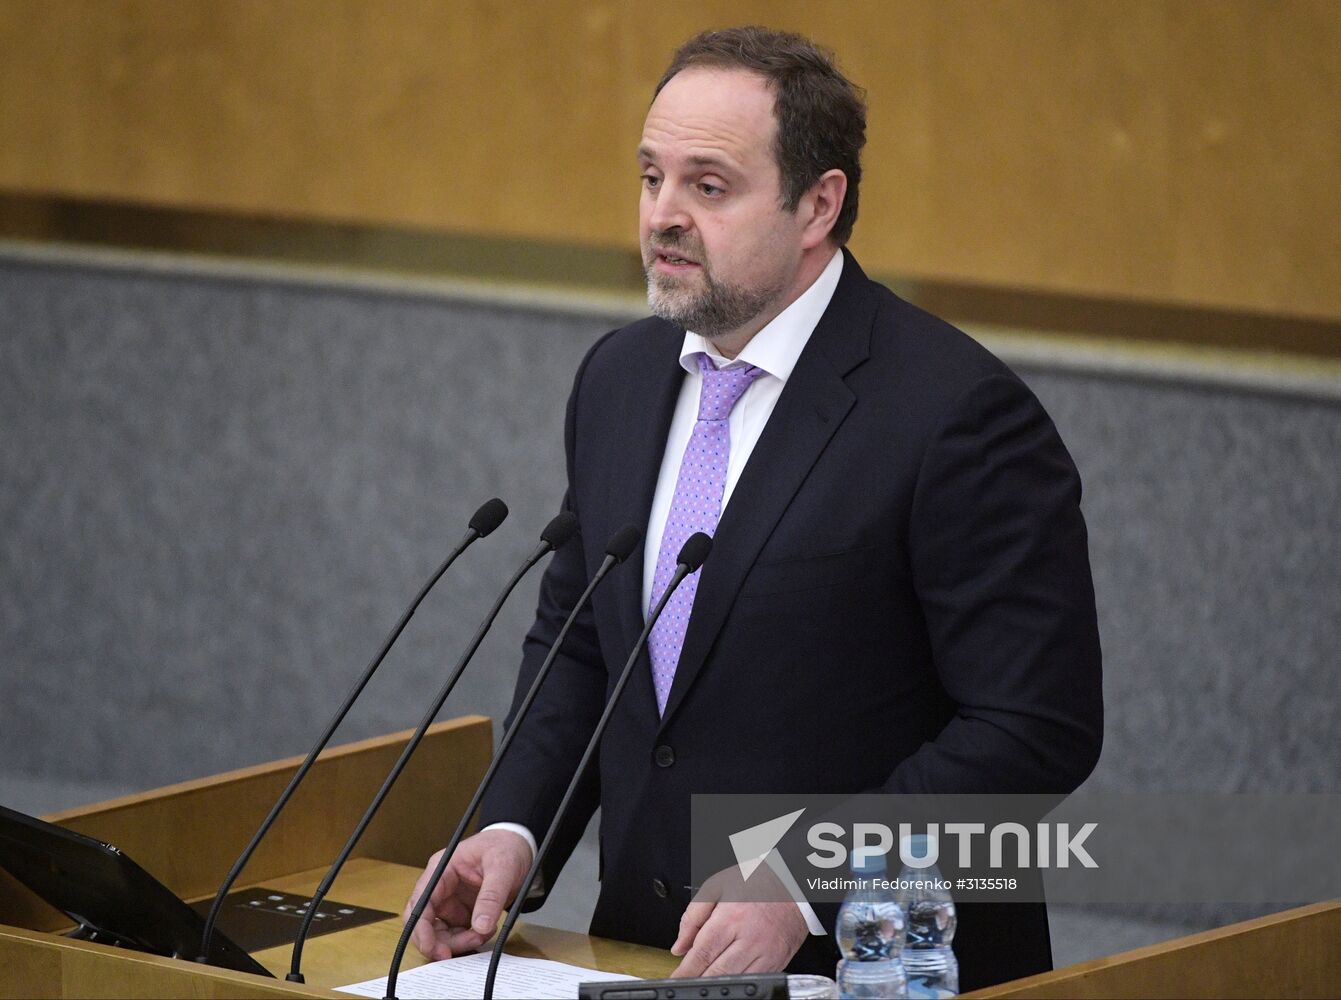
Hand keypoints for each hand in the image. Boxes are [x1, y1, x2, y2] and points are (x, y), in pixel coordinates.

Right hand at [403, 828, 532, 960]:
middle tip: (456, 952)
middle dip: (438, 941)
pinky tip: (485, 931)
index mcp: (441, 869)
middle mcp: (440, 886)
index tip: (431, 948)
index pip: (420, 902)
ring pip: (440, 932)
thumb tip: (481, 926)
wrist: (519, 846)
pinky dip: (468, 939)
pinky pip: (456, 933)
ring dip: (457, 942)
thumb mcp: (502, 867)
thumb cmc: (505, 847)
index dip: (421, 928)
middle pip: (425, 922)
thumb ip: (491, 896)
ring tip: (482, 935)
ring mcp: (450, 900)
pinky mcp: (461, 911)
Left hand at [670, 862, 808, 976]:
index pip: (701, 953)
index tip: (676, 977)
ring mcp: (764, 953)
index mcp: (730, 918)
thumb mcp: (717, 886)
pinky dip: (737, 983)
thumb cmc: (755, 881)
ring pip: (734, 980)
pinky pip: (753, 981)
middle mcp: (748, 938)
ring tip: (703, 980)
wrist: (792, 883)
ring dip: (716, 984)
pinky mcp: (776, 962)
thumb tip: (680, 946)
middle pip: (716, 972)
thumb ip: (693, 916)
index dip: (685, 971)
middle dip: (698, 980)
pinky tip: (727, 978)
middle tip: (686, 982)